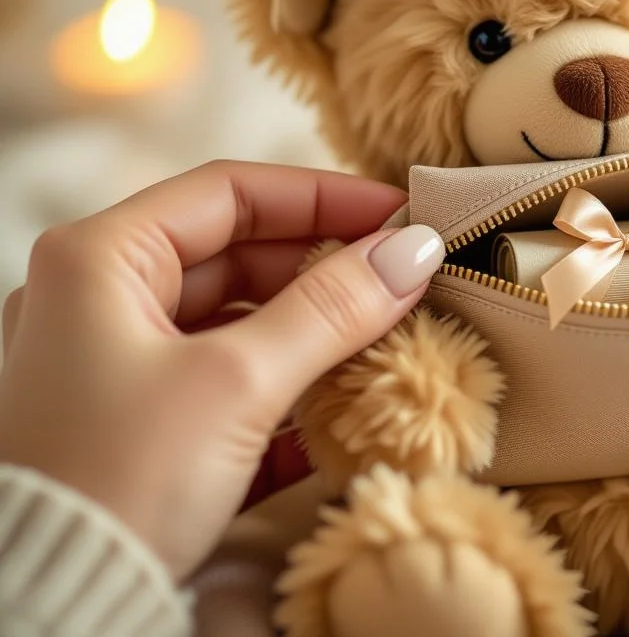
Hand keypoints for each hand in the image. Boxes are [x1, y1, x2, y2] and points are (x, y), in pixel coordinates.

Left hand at [0, 161, 443, 579]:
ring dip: (315, 333)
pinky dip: (287, 388)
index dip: (324, 196)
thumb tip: (415, 250)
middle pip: (238, 255)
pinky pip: (229, 382)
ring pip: (238, 323)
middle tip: (407, 282)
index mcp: (101, 259)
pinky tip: (345, 408)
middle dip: (326, 271)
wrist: (53, 605)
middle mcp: (100, 300)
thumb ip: (331, 308)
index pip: (230, 192)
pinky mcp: (139, 428)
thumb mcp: (237, 382)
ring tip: (390, 343)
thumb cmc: (118, 478)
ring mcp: (116, 366)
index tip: (401, 215)